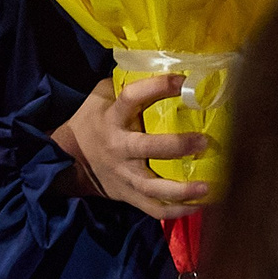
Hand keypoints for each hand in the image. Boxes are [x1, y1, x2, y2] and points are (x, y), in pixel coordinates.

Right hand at [51, 75, 209, 218]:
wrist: (69, 161)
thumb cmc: (93, 123)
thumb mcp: (101, 99)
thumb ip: (126, 85)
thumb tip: (168, 67)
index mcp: (111, 119)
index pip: (132, 98)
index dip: (156, 87)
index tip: (183, 81)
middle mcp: (118, 148)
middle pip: (145, 148)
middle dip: (175, 146)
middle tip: (204, 141)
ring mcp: (123, 175)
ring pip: (152, 187)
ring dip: (181, 189)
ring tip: (208, 187)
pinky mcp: (129, 195)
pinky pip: (154, 209)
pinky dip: (177, 211)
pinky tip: (200, 206)